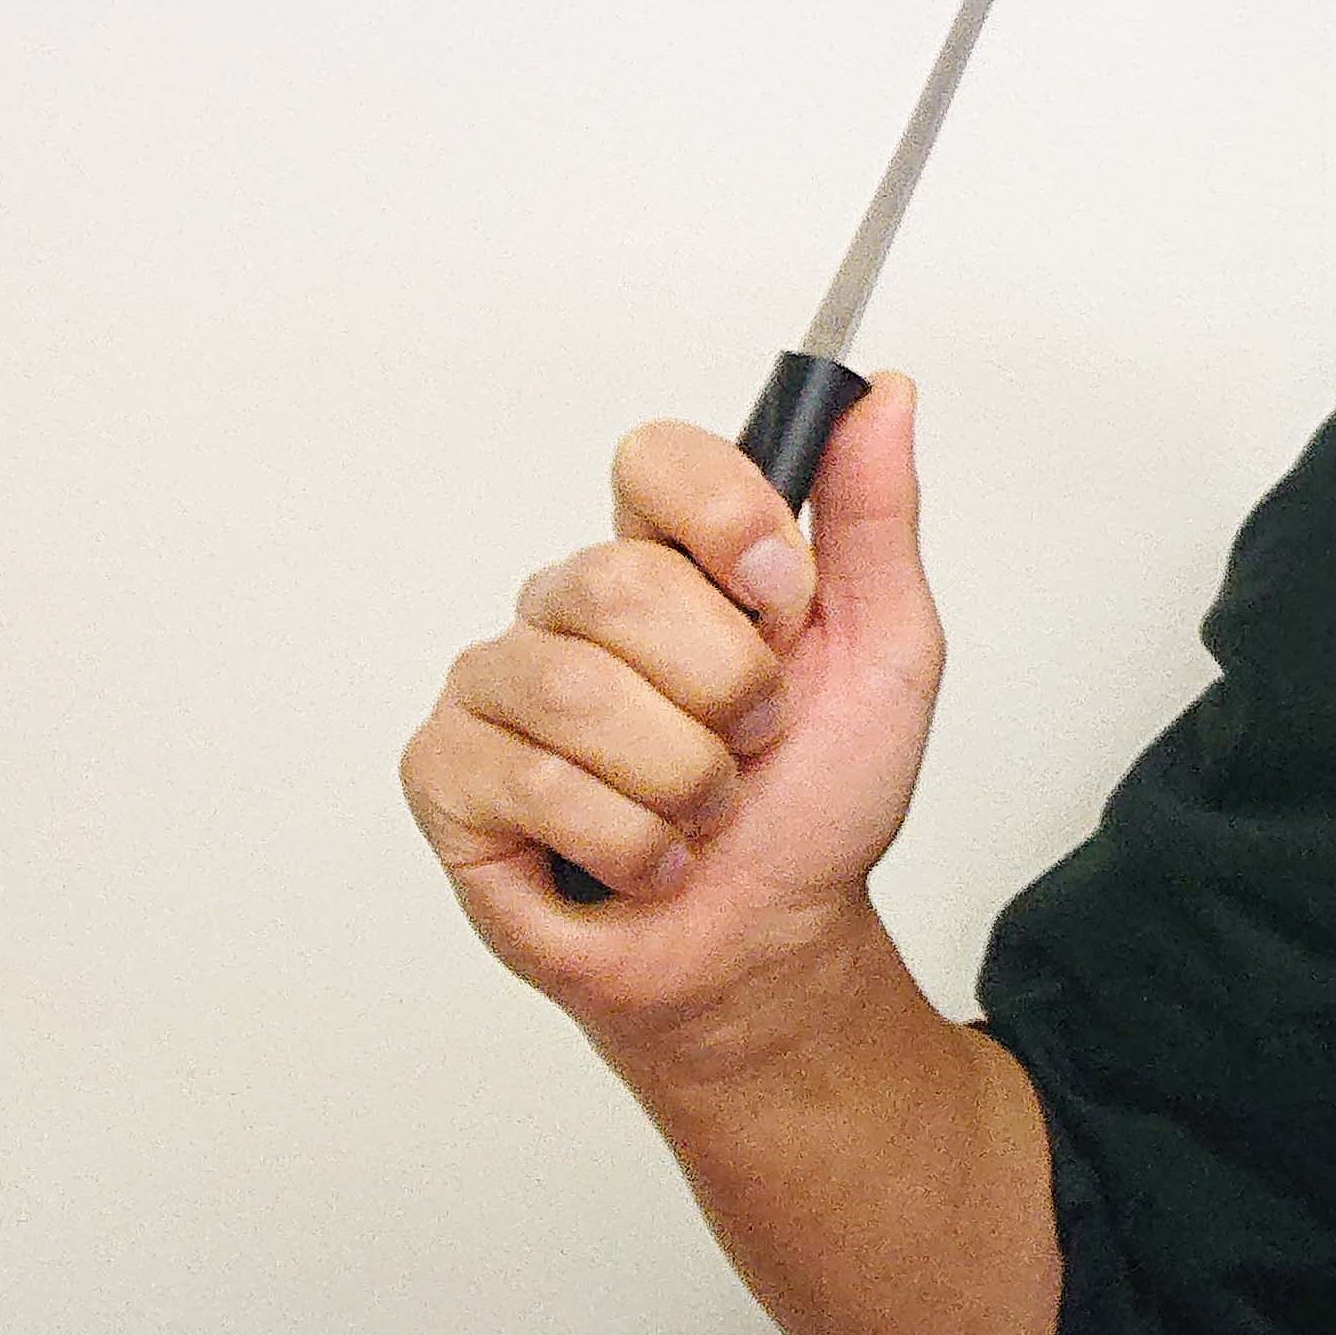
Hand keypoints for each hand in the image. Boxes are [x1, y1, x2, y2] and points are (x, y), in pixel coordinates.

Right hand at [397, 374, 950, 1059]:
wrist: (771, 940)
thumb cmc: (817, 804)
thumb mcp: (887, 651)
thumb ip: (874, 517)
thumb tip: (884, 394)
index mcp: (670, 560)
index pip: (657, 461)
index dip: (725, 523)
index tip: (781, 598)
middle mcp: (571, 605)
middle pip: (621, 583)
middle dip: (726, 689)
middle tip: (751, 743)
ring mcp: (499, 683)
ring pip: (581, 692)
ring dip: (683, 779)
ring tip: (703, 809)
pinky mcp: (448, 772)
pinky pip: (537, 783)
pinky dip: (629, 842)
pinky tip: (645, 857)